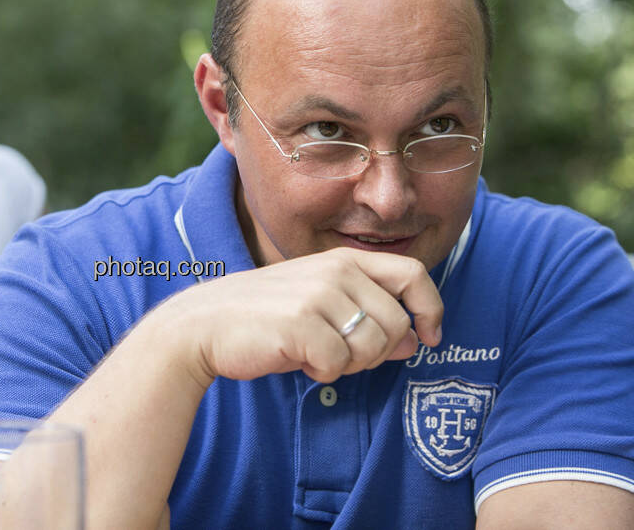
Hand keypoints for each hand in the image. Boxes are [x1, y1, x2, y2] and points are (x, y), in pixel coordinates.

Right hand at [160, 247, 443, 386]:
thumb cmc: (264, 317)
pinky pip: (338, 364)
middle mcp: (336, 271)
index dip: (430, 308)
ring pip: (372, 347)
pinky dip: (321, 372)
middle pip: (396, 323)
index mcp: (344, 260)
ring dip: (348, 364)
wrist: (203, 325)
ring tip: (314, 354)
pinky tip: (297, 359)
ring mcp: (318, 295)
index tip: (430, 336)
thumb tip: (415, 339)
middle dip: (377, 352)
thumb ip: (367, 314)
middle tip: (340, 356)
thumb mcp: (319, 304)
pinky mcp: (301, 324)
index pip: (412, 273)